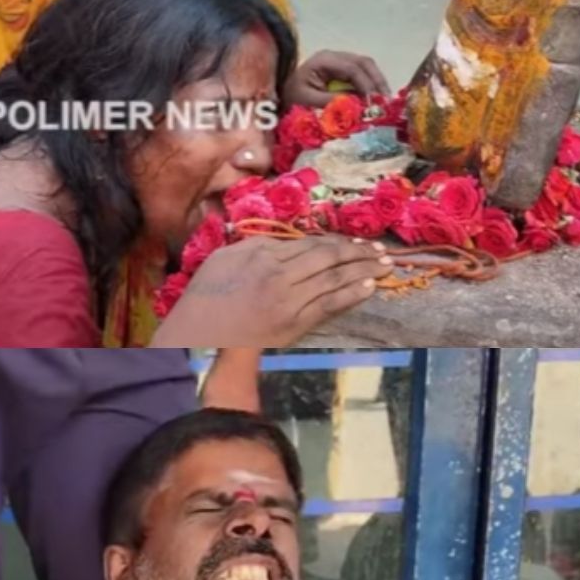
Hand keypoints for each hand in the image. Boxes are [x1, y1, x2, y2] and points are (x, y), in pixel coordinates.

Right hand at [152, 236, 391, 347]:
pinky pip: (329, 305)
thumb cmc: (204, 300)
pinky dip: (352, 294)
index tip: (356, 242)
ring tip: (385, 265)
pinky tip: (369, 287)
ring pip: (334, 279)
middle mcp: (278, 274)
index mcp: (261, 255)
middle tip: (380, 250)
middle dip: (357, 252)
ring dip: (363, 270)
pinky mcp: (293, 324)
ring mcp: (288, 300)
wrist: (194, 338)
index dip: (337, 241)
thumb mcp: (222, 260)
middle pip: (327, 257)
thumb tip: (284, 244)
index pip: (309, 244)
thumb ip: (254, 247)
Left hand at [285, 50, 390, 108]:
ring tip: (384, 102)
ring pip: (367, 67)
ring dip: (377, 83)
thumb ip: (332, 101)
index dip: (365, 84)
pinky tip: (375, 99)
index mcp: (324, 59)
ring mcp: (341, 61)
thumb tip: (359, 105)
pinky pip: (362, 74)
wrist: (282, 95)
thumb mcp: (307, 101)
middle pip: (364, 63)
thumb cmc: (291, 97)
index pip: (352, 68)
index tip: (373, 103)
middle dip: (377, 82)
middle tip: (385, 101)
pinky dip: (371, 86)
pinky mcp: (344, 69)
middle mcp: (335, 56)